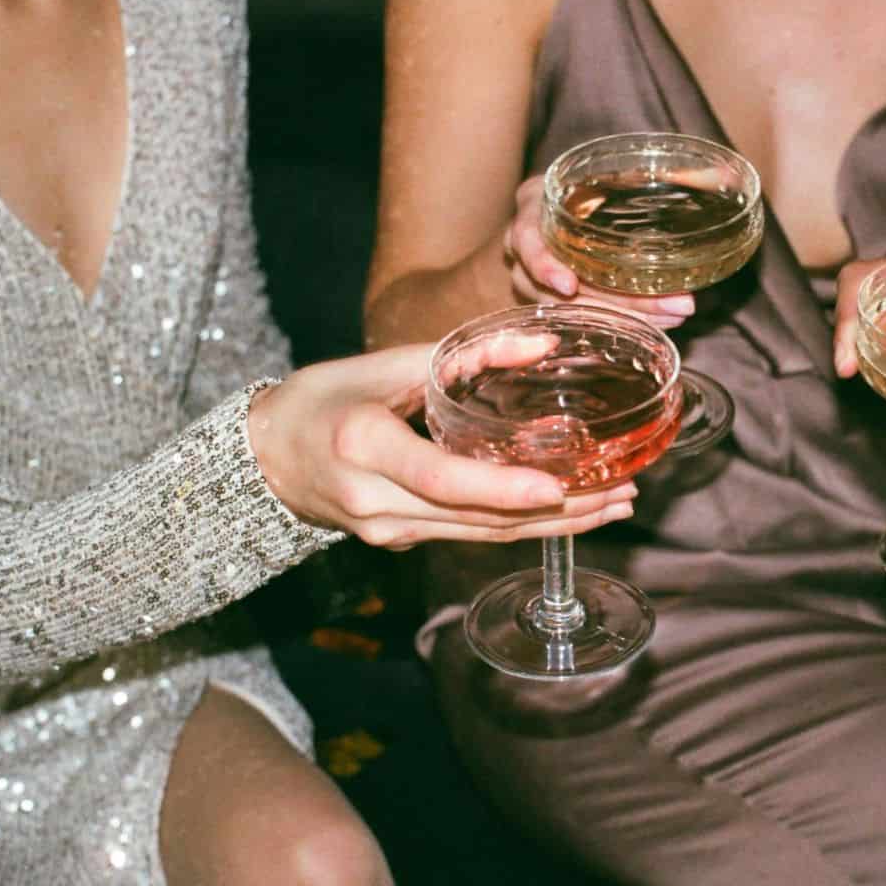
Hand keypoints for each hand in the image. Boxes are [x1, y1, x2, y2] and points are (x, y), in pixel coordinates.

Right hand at [246, 343, 637, 550]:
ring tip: (613, 505)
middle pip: (476, 519)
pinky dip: (520, 524)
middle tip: (621, 493)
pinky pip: (468, 535)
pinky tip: (567, 512)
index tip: (555, 488)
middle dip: (557, 513)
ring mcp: (387, 531)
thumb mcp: (382, 364)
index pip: (440, 478)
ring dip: (553, 526)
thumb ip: (462, 355)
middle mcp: (376, 501)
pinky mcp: (400, 541)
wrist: (264, 459)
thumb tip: (542, 343)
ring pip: (481, 536)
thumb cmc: (320, 399)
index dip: (500, 489)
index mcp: (363, 446)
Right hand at [503, 176, 695, 329]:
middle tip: (673, 306)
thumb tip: (725, 172)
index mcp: (534, 208)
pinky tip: (656, 326)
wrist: (573, 202)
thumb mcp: (614, 172)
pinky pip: (582, 321)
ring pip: (572, 312)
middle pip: (557, 288)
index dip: (544, 265)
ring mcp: (534, 280)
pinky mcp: (554, 301)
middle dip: (617, 303)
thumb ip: (659, 176)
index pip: (526, 241)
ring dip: (625, 318)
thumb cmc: (591, 184)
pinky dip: (619, 323)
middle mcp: (526, 248)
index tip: (569, 285)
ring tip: (674, 316)